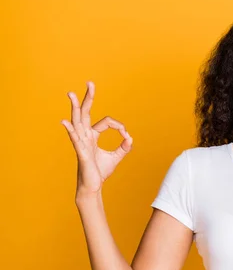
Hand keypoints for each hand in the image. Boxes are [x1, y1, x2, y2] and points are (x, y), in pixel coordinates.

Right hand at [61, 81, 132, 196]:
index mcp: (92, 136)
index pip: (105, 121)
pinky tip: (64, 122)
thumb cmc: (101, 171)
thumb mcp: (117, 157)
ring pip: (77, 121)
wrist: (93, 186)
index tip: (126, 134)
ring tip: (70, 94)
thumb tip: (130, 137)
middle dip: (88, 98)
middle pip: (85, 113)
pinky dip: (70, 130)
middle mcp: (85, 136)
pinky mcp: (81, 152)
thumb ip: (124, 147)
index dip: (118, 125)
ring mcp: (81, 143)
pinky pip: (75, 139)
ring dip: (75, 107)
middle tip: (90, 82)